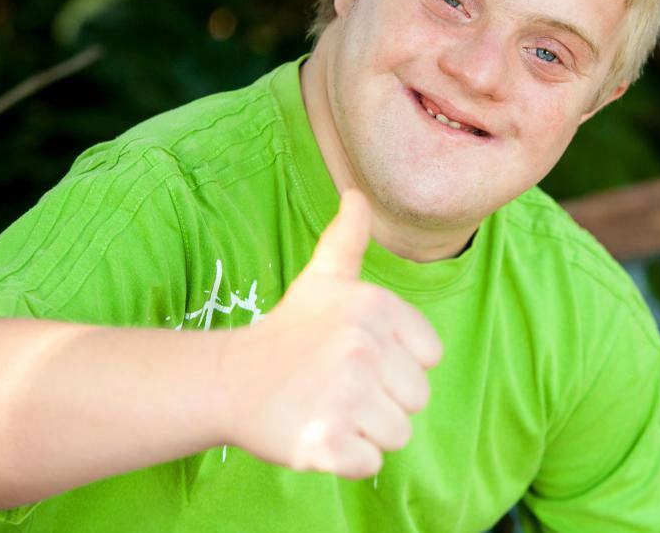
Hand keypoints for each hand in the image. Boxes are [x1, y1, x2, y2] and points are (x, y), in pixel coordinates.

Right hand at [218, 190, 442, 478]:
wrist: (229, 379)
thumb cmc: (288, 331)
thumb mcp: (322, 278)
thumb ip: (348, 237)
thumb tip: (357, 194)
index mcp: (375, 307)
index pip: (430, 357)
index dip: (399, 362)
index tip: (358, 356)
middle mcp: (362, 348)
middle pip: (416, 400)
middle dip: (383, 400)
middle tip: (338, 385)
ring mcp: (344, 397)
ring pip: (397, 435)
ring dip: (365, 430)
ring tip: (328, 406)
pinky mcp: (325, 443)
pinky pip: (370, 465)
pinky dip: (347, 459)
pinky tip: (319, 432)